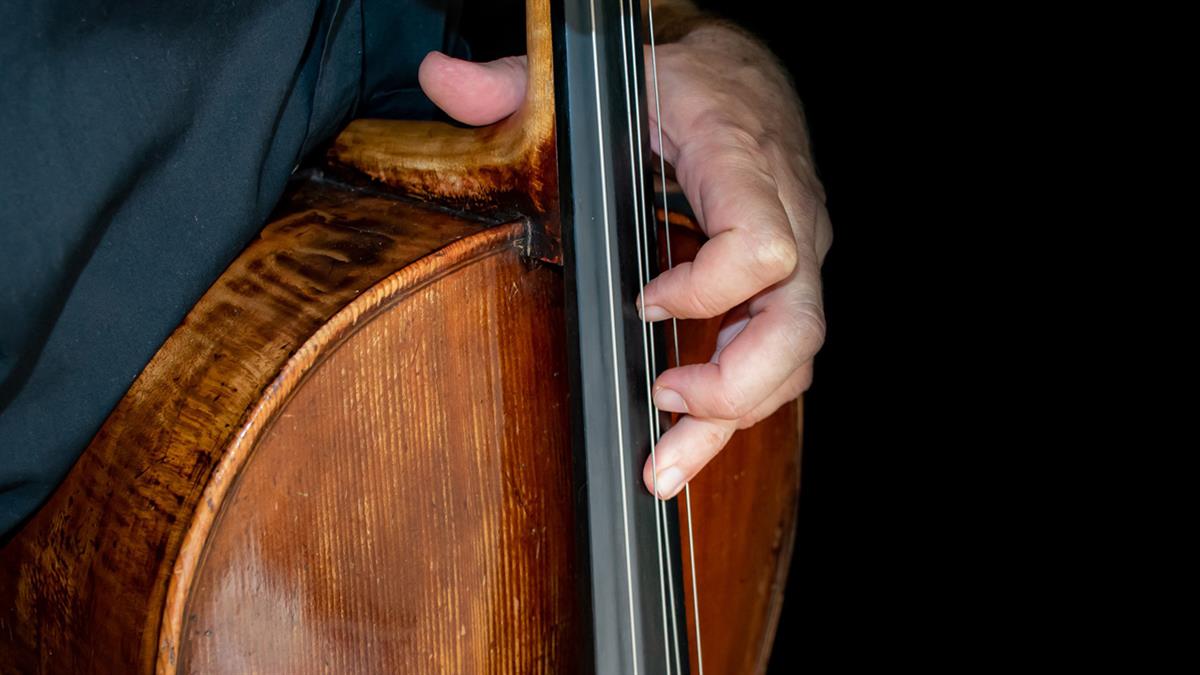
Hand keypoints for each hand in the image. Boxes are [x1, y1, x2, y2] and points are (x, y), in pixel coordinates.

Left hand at [419, 24, 830, 499]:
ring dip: (735, 416)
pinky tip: (688, 434)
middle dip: (735, 384)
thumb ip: (519, 81)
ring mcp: (800, 255)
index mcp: (743, 162)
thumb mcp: (606, 72)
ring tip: (665, 460)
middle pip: (799, 322)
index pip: (760, 245)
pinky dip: (740, 403)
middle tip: (662, 407)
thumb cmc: (688, 80)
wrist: (750, 80)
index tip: (642, 304)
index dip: (705, 289)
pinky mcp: (792, 286)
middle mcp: (788, 215)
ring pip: (797, 356)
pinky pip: (784, 357)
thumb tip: (440, 78)